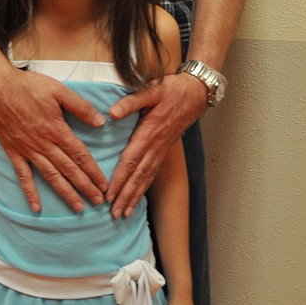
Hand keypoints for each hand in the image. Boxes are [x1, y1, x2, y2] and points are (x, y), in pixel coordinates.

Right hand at [0, 66, 107, 213]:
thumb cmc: (27, 86)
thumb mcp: (58, 90)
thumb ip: (80, 107)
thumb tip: (100, 121)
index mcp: (57, 129)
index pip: (79, 155)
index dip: (93, 171)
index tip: (103, 184)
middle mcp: (43, 144)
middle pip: (68, 169)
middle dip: (85, 187)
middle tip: (98, 201)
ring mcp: (28, 150)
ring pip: (50, 176)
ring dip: (65, 193)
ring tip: (77, 207)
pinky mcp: (13, 152)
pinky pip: (23, 176)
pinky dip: (30, 192)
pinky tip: (36, 207)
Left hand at [106, 73, 206, 216]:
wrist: (196, 93)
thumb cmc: (172, 90)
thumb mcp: (152, 90)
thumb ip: (131, 102)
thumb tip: (111, 113)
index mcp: (149, 132)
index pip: (131, 160)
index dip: (120, 179)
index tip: (109, 194)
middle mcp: (155, 146)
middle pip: (138, 176)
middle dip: (125, 196)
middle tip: (113, 214)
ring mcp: (161, 150)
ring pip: (146, 178)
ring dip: (134, 197)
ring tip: (123, 214)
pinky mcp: (164, 150)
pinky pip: (152, 173)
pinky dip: (143, 188)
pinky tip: (137, 199)